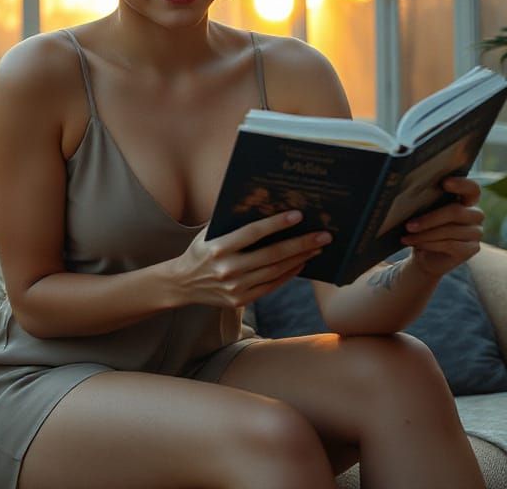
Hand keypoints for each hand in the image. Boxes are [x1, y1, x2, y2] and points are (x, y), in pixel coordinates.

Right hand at [170, 211, 331, 307]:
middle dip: (300, 244)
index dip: (276, 224)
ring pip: (275, 271)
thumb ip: (232, 222)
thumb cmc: (201, 250)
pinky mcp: (240, 300)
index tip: (297, 215)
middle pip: (271, 255)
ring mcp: (234, 287)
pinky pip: (271, 286)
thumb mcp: (209, 233)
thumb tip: (264, 205)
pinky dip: (288, 274)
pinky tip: (301, 263)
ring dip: (300, 258)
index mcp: (217, 248)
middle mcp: (227, 269)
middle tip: (324, 235)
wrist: (183, 284)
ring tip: (317, 248)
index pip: (252, 233)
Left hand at [400, 175, 483, 278]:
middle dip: (429, 219)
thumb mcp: (424, 213)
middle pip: (456, 212)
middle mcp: (475, 214)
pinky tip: (415, 244)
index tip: (444, 182)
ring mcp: (476, 232)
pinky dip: (429, 244)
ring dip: (425, 234)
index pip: (472, 189)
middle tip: (408, 225)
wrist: (426, 256)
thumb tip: (409, 195)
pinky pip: (450, 245)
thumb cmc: (424, 229)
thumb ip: (426, 202)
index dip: (461, 184)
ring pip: (450, 231)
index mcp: (466, 200)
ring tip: (406, 236)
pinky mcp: (472, 249)